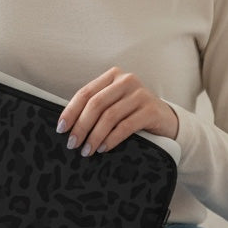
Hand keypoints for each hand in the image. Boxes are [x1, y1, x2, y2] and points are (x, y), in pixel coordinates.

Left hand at [56, 68, 178, 156]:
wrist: (166, 120)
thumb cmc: (133, 113)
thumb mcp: (114, 104)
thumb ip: (95, 107)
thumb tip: (67, 125)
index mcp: (113, 76)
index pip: (85, 92)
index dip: (71, 111)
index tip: (61, 128)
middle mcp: (127, 80)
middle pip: (96, 104)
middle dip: (81, 126)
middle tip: (72, 144)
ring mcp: (140, 94)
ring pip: (109, 116)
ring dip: (95, 136)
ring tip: (87, 150)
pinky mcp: (151, 110)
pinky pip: (125, 126)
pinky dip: (111, 139)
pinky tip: (104, 148)